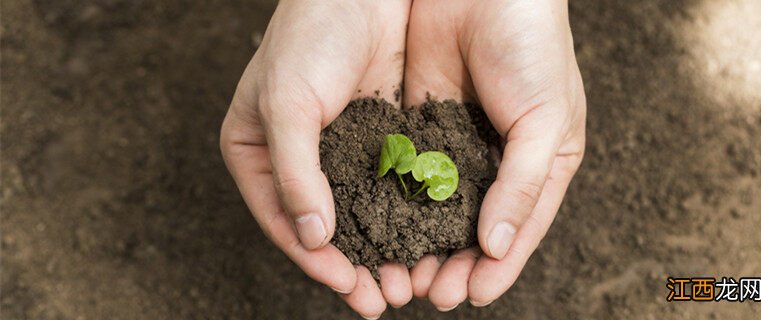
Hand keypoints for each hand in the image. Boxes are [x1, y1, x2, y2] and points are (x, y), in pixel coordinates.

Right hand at [220, 1, 412, 317]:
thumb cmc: (308, 36)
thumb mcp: (287, 105)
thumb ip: (295, 174)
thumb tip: (313, 236)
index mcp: (256, 152)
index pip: (283, 219)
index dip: (314, 259)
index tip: (348, 287)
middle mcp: (295, 158)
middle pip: (322, 225)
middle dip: (353, 265)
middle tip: (383, 301)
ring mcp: (337, 149)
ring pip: (359, 211)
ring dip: (381, 248)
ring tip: (407, 283)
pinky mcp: (376, 136)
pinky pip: (388, 185)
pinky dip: (403, 215)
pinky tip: (423, 239)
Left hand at [402, 0, 585, 308]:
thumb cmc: (534, 48)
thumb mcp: (546, 120)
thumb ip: (523, 184)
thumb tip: (498, 245)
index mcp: (540, 163)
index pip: (518, 228)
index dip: (497, 266)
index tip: (469, 295)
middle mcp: (498, 161)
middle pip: (474, 227)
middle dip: (453, 262)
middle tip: (429, 294)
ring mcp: (457, 145)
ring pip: (437, 209)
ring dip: (421, 243)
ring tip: (402, 275)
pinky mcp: (421, 125)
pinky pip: (409, 174)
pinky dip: (397, 204)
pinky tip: (381, 228)